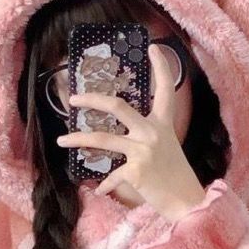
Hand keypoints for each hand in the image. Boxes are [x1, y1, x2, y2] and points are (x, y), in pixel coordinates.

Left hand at [56, 44, 207, 221]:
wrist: (186, 202)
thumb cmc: (175, 176)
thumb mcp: (167, 148)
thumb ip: (149, 136)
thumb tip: (125, 134)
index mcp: (163, 124)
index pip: (164, 90)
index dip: (160, 66)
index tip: (152, 47)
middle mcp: (152, 133)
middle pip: (117, 107)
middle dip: (92, 100)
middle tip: (73, 99)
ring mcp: (143, 151)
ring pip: (102, 139)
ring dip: (78, 139)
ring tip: (62, 141)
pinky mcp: (135, 171)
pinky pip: (112, 175)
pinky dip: (104, 184)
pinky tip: (99, 189)